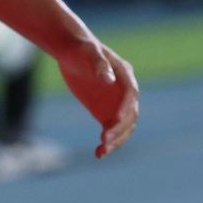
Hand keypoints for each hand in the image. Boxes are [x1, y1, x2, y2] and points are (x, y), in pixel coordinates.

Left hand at [57, 39, 137, 157]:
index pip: (130, 95)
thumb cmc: (81, 49)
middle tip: (105, 141)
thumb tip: (109, 79)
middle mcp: (125, 92)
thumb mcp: (88, 52)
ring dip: (116, 140)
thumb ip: (99, 65)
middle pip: (130, 115)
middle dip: (120, 129)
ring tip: (102, 151)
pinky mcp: (105, 111)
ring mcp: (116, 103)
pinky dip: (107, 142)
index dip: (124, 108)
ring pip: (123, 127)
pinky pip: (110, 130)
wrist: (72, 51)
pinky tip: (98, 153)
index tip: (115, 119)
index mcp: (125, 75)